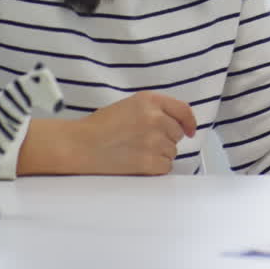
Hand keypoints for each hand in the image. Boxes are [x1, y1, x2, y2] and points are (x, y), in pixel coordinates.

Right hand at [19, 91, 196, 174]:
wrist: (80, 145)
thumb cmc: (99, 126)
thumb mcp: (129, 106)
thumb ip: (153, 110)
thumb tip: (176, 124)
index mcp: (149, 100)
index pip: (182, 110)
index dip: (189, 122)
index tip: (189, 130)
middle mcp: (155, 118)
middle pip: (176, 133)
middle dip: (165, 139)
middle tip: (143, 143)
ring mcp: (154, 140)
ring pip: (172, 152)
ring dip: (160, 154)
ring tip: (137, 152)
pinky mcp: (150, 162)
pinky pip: (165, 167)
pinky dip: (155, 168)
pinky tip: (138, 163)